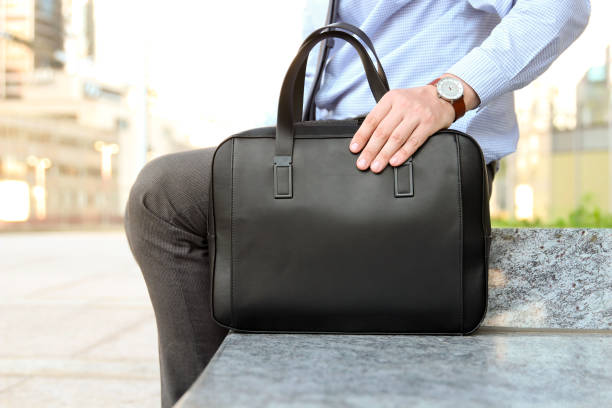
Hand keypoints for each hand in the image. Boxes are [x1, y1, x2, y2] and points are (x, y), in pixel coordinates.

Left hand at [349, 75, 478, 172]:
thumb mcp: (397, 101)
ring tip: (376, 166)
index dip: (362, 136)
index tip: (354, 149)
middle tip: (363, 164)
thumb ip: (383, 116)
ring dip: (384, 155)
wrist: (443, 95)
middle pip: (383, 131)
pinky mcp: (429, 124)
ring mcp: (417, 114)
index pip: (372, 119)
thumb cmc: (415, 102)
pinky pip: (414, 141)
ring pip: (396, 138)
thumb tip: (366, 139)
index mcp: (391, 98)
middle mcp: (403, 105)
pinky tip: (394, 162)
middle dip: (370, 150)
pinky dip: (403, 153)